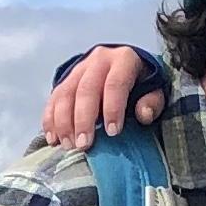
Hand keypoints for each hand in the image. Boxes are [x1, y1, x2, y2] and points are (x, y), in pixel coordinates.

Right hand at [42, 45, 160, 152]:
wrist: (124, 65)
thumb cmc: (143, 83)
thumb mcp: (155, 89)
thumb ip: (152, 101)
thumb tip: (143, 115)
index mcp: (123, 59)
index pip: (115, 83)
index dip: (112, 108)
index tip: (112, 133)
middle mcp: (99, 59)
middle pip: (86, 90)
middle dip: (83, 120)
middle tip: (83, 145)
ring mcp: (79, 68)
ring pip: (65, 94)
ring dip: (63, 122)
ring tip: (68, 145)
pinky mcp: (65, 79)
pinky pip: (54, 98)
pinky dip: (51, 119)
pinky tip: (53, 138)